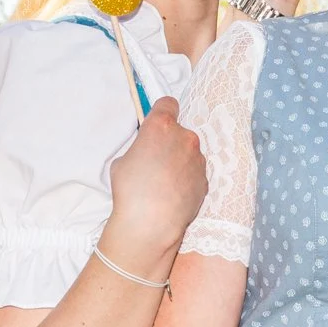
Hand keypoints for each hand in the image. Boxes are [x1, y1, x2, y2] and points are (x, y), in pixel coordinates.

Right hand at [98, 97, 207, 272]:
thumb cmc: (130, 190)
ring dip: (179, 160)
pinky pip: (195, 172)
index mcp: (161, 126)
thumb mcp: (122, 161)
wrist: (151, 223)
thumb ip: (140, 148)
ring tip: (164, 182)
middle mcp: (185, 137)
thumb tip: (148, 152)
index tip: (156, 124)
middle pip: (179, 131)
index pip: (168, 103)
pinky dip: (187, 178)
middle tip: (155, 161)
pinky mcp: (205, 179)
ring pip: (189, 153)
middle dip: (169, 141)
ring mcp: (198, 159)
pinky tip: (173, 194)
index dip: (161, 112)